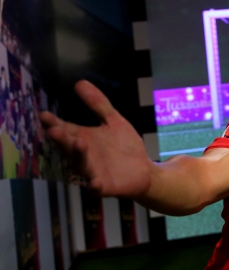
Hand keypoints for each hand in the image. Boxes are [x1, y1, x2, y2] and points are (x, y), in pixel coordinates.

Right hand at [40, 80, 151, 197]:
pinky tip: (94, 181)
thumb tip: (79, 82)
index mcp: (83, 139)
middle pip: (69, 147)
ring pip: (81, 164)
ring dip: (78, 155)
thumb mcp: (114, 121)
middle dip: (61, 139)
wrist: (143, 170)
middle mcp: (83, 156)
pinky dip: (94, 184)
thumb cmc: (124, 146)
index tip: (43, 115)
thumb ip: (98, 104)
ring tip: (78, 142)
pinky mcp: (104, 186)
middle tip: (53, 129)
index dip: (54, 123)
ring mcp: (92, 171)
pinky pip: (97, 187)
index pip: (65, 130)